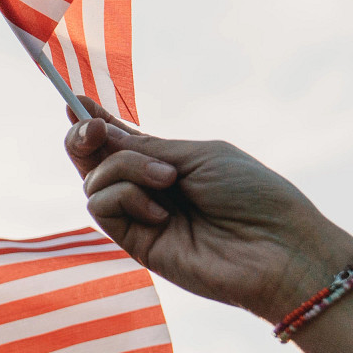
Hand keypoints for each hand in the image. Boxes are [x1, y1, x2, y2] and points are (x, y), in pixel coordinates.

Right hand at [64, 98, 352, 322]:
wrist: (278, 249)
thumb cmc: (253, 195)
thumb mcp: (199, 155)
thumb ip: (147, 148)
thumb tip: (99, 134)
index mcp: (169, 163)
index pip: (120, 142)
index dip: (94, 123)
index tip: (75, 103)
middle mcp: (149, 188)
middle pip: (94, 161)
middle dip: (84, 138)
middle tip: (92, 129)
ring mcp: (140, 215)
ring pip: (95, 181)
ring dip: (125, 168)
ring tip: (167, 181)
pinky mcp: (135, 242)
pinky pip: (102, 206)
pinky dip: (125, 197)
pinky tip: (160, 211)